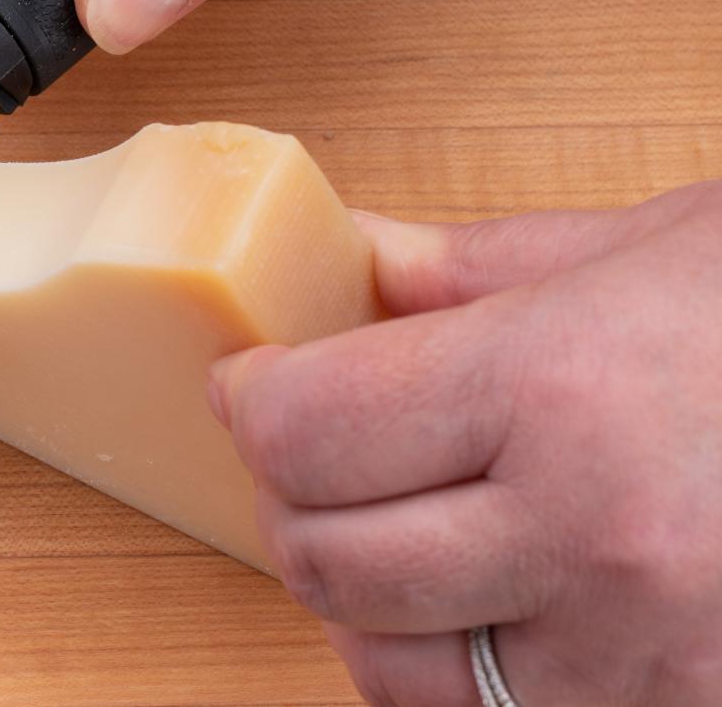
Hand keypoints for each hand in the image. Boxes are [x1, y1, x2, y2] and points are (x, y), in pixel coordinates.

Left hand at [208, 183, 721, 704]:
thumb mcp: (657, 250)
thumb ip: (482, 270)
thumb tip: (355, 261)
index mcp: (561, 390)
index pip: (306, 430)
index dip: (255, 403)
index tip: (255, 383)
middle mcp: (593, 539)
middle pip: (327, 561)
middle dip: (296, 504)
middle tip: (320, 460)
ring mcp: (647, 661)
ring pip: (396, 674)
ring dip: (370, 610)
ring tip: (405, 542)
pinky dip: (466, 684)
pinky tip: (494, 618)